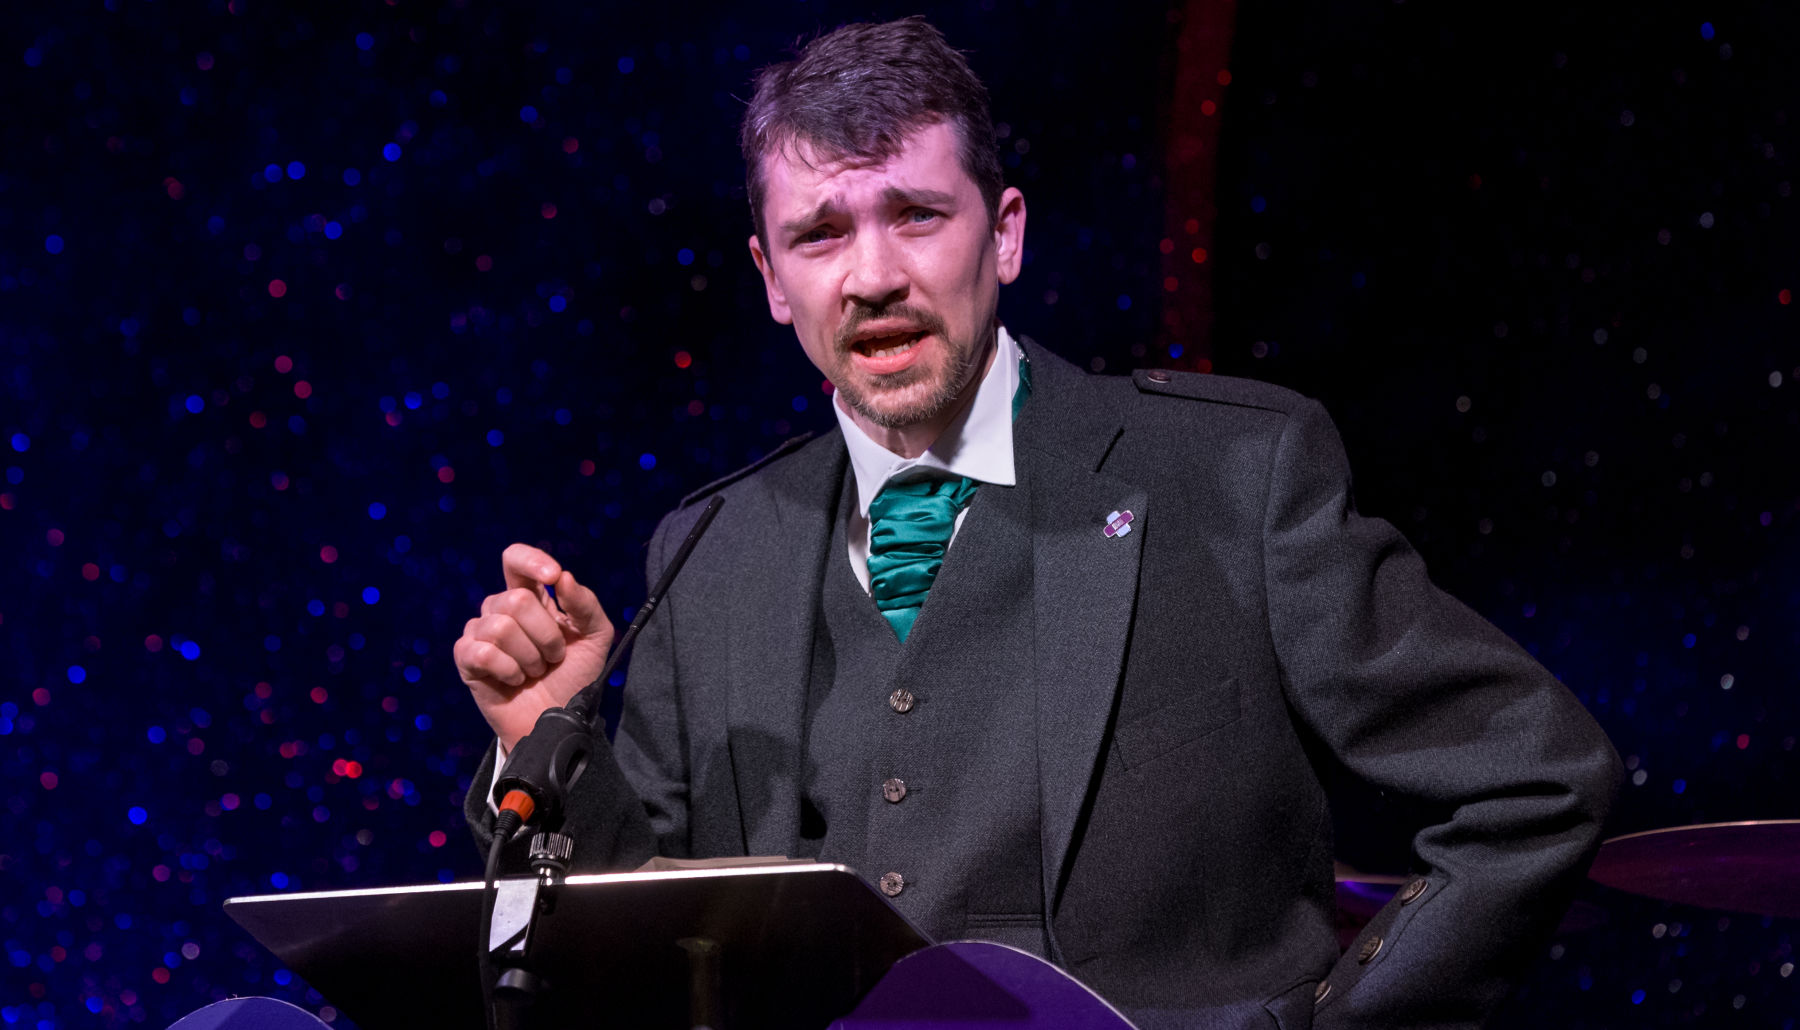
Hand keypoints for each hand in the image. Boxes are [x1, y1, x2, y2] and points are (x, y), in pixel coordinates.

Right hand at [454, 543, 613, 750]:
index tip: (552, 578)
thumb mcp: (595, 637)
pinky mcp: (467, 659)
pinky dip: (509, 670)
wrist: (560, 719)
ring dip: (529, 656)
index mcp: (531, 596)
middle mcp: (501, 609)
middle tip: (553, 657)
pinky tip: (515, 680)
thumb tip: (562, 576)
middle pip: (516, 600)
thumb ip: (584, 604)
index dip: (531, 561)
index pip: (515, 560)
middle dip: (545, 635)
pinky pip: (483, 652)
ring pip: (501, 627)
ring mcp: (480, 632)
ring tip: (535, 671)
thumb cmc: (575, 675)